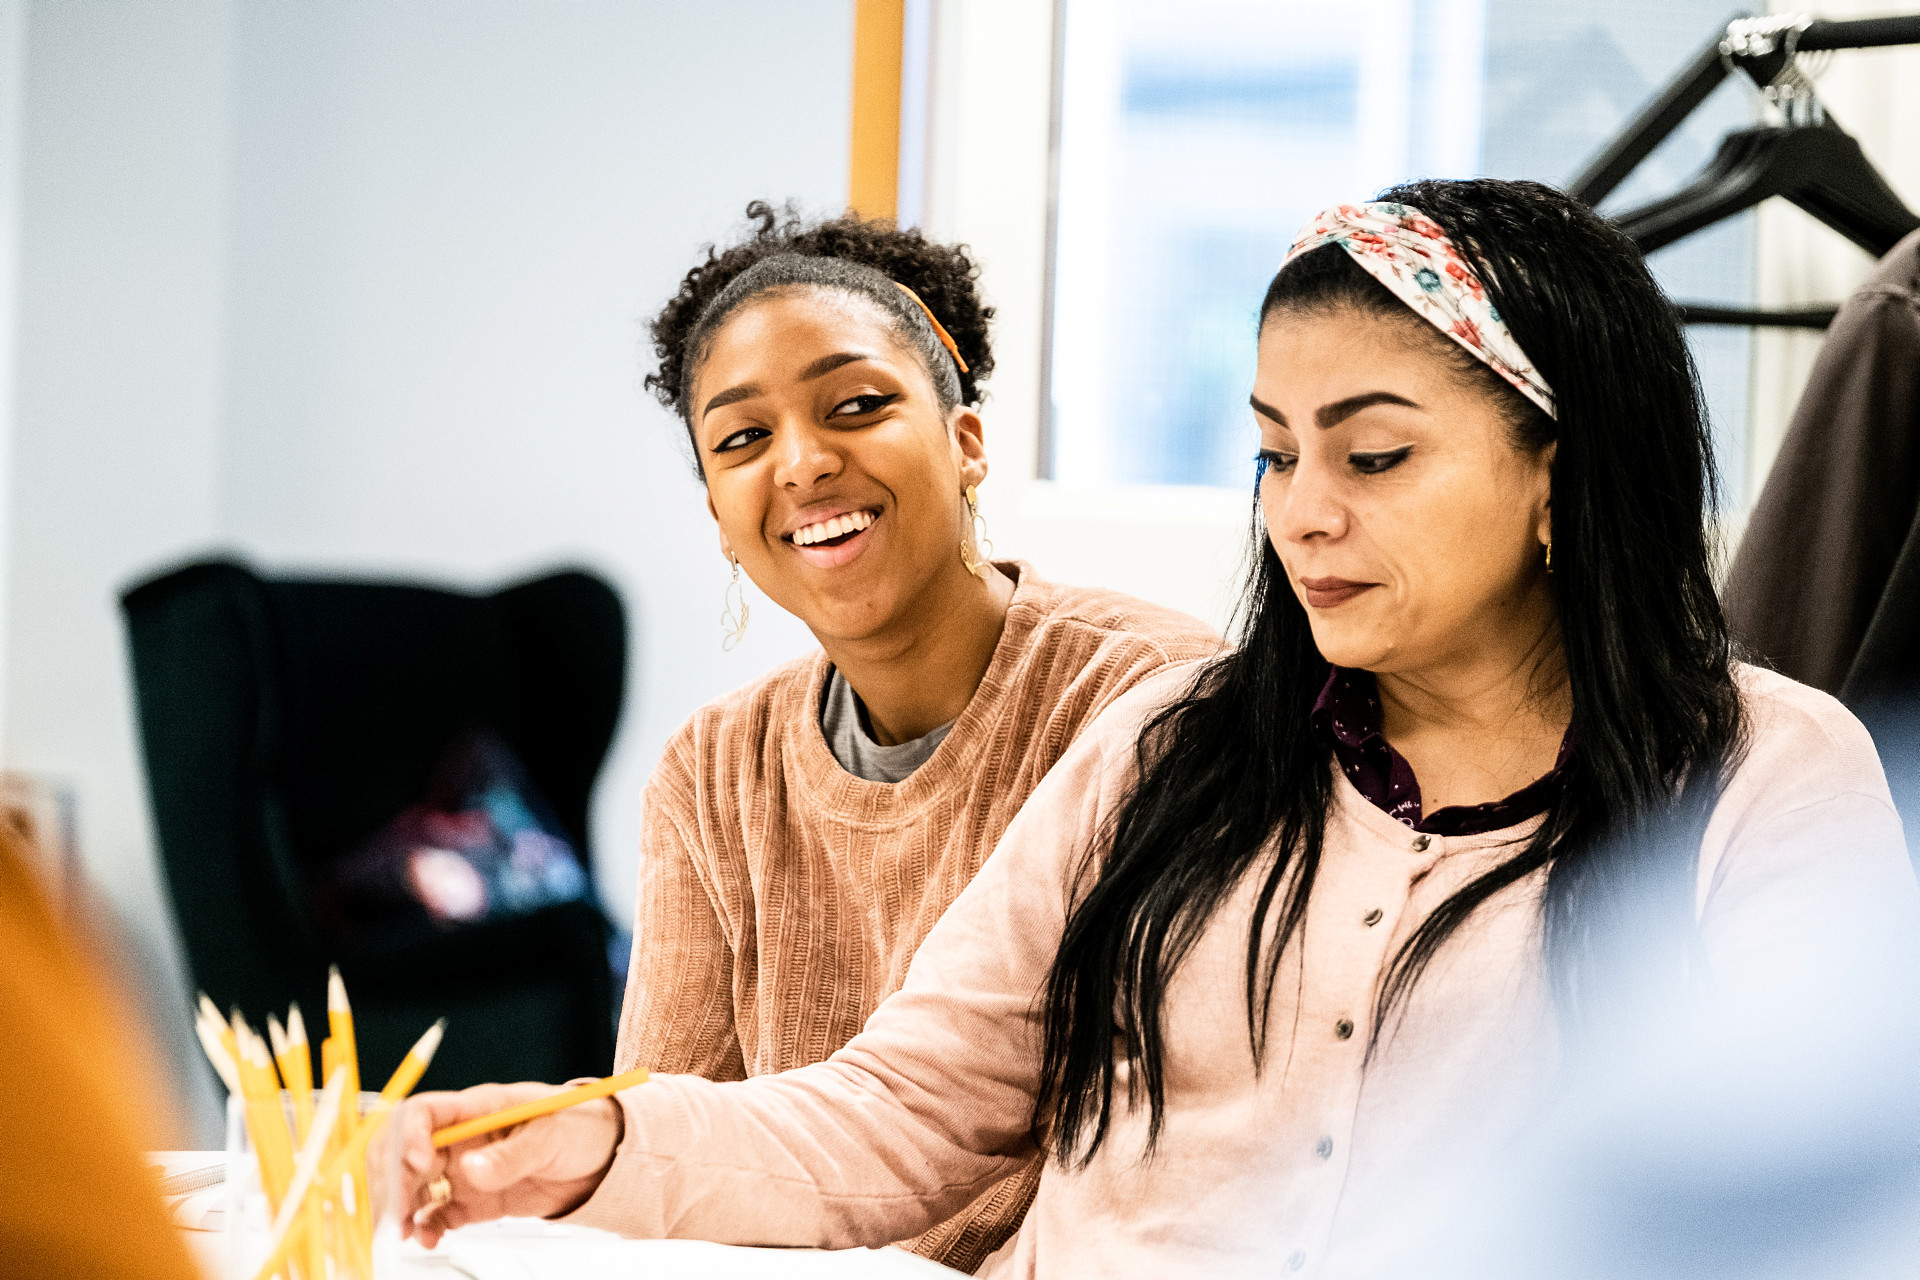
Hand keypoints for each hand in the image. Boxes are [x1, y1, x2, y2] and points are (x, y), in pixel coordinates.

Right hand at [394, 1082, 622, 1248]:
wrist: (600, 1159)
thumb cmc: (578, 1127)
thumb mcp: (552, 1135)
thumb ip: (512, 1154)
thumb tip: (471, 1169)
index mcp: (477, 1109)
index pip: (424, 1112)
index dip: (410, 1135)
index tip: (419, 1163)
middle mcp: (461, 1139)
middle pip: (405, 1153)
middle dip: (395, 1181)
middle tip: (400, 1212)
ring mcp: (463, 1171)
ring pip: (414, 1188)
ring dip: (402, 1210)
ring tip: (405, 1233)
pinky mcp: (471, 1201)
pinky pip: (436, 1215)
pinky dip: (425, 1229)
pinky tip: (428, 1239)